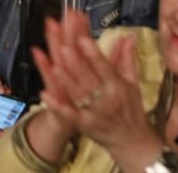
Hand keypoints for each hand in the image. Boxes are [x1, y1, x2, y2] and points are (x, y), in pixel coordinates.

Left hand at [33, 13, 161, 168]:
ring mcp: (94, 112)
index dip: (93, 53)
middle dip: (76, 62)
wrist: (132, 141)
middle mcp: (106, 98)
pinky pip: (68, 114)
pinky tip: (44, 95)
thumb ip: (127, 59)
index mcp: (117, 85)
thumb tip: (128, 36)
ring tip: (54, 66)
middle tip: (64, 46)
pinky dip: (57, 105)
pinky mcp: (84, 124)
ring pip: (77, 94)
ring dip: (65, 80)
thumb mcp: (132, 83)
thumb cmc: (131, 109)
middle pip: (88, 78)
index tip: (83, 39)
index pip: (104, 66)